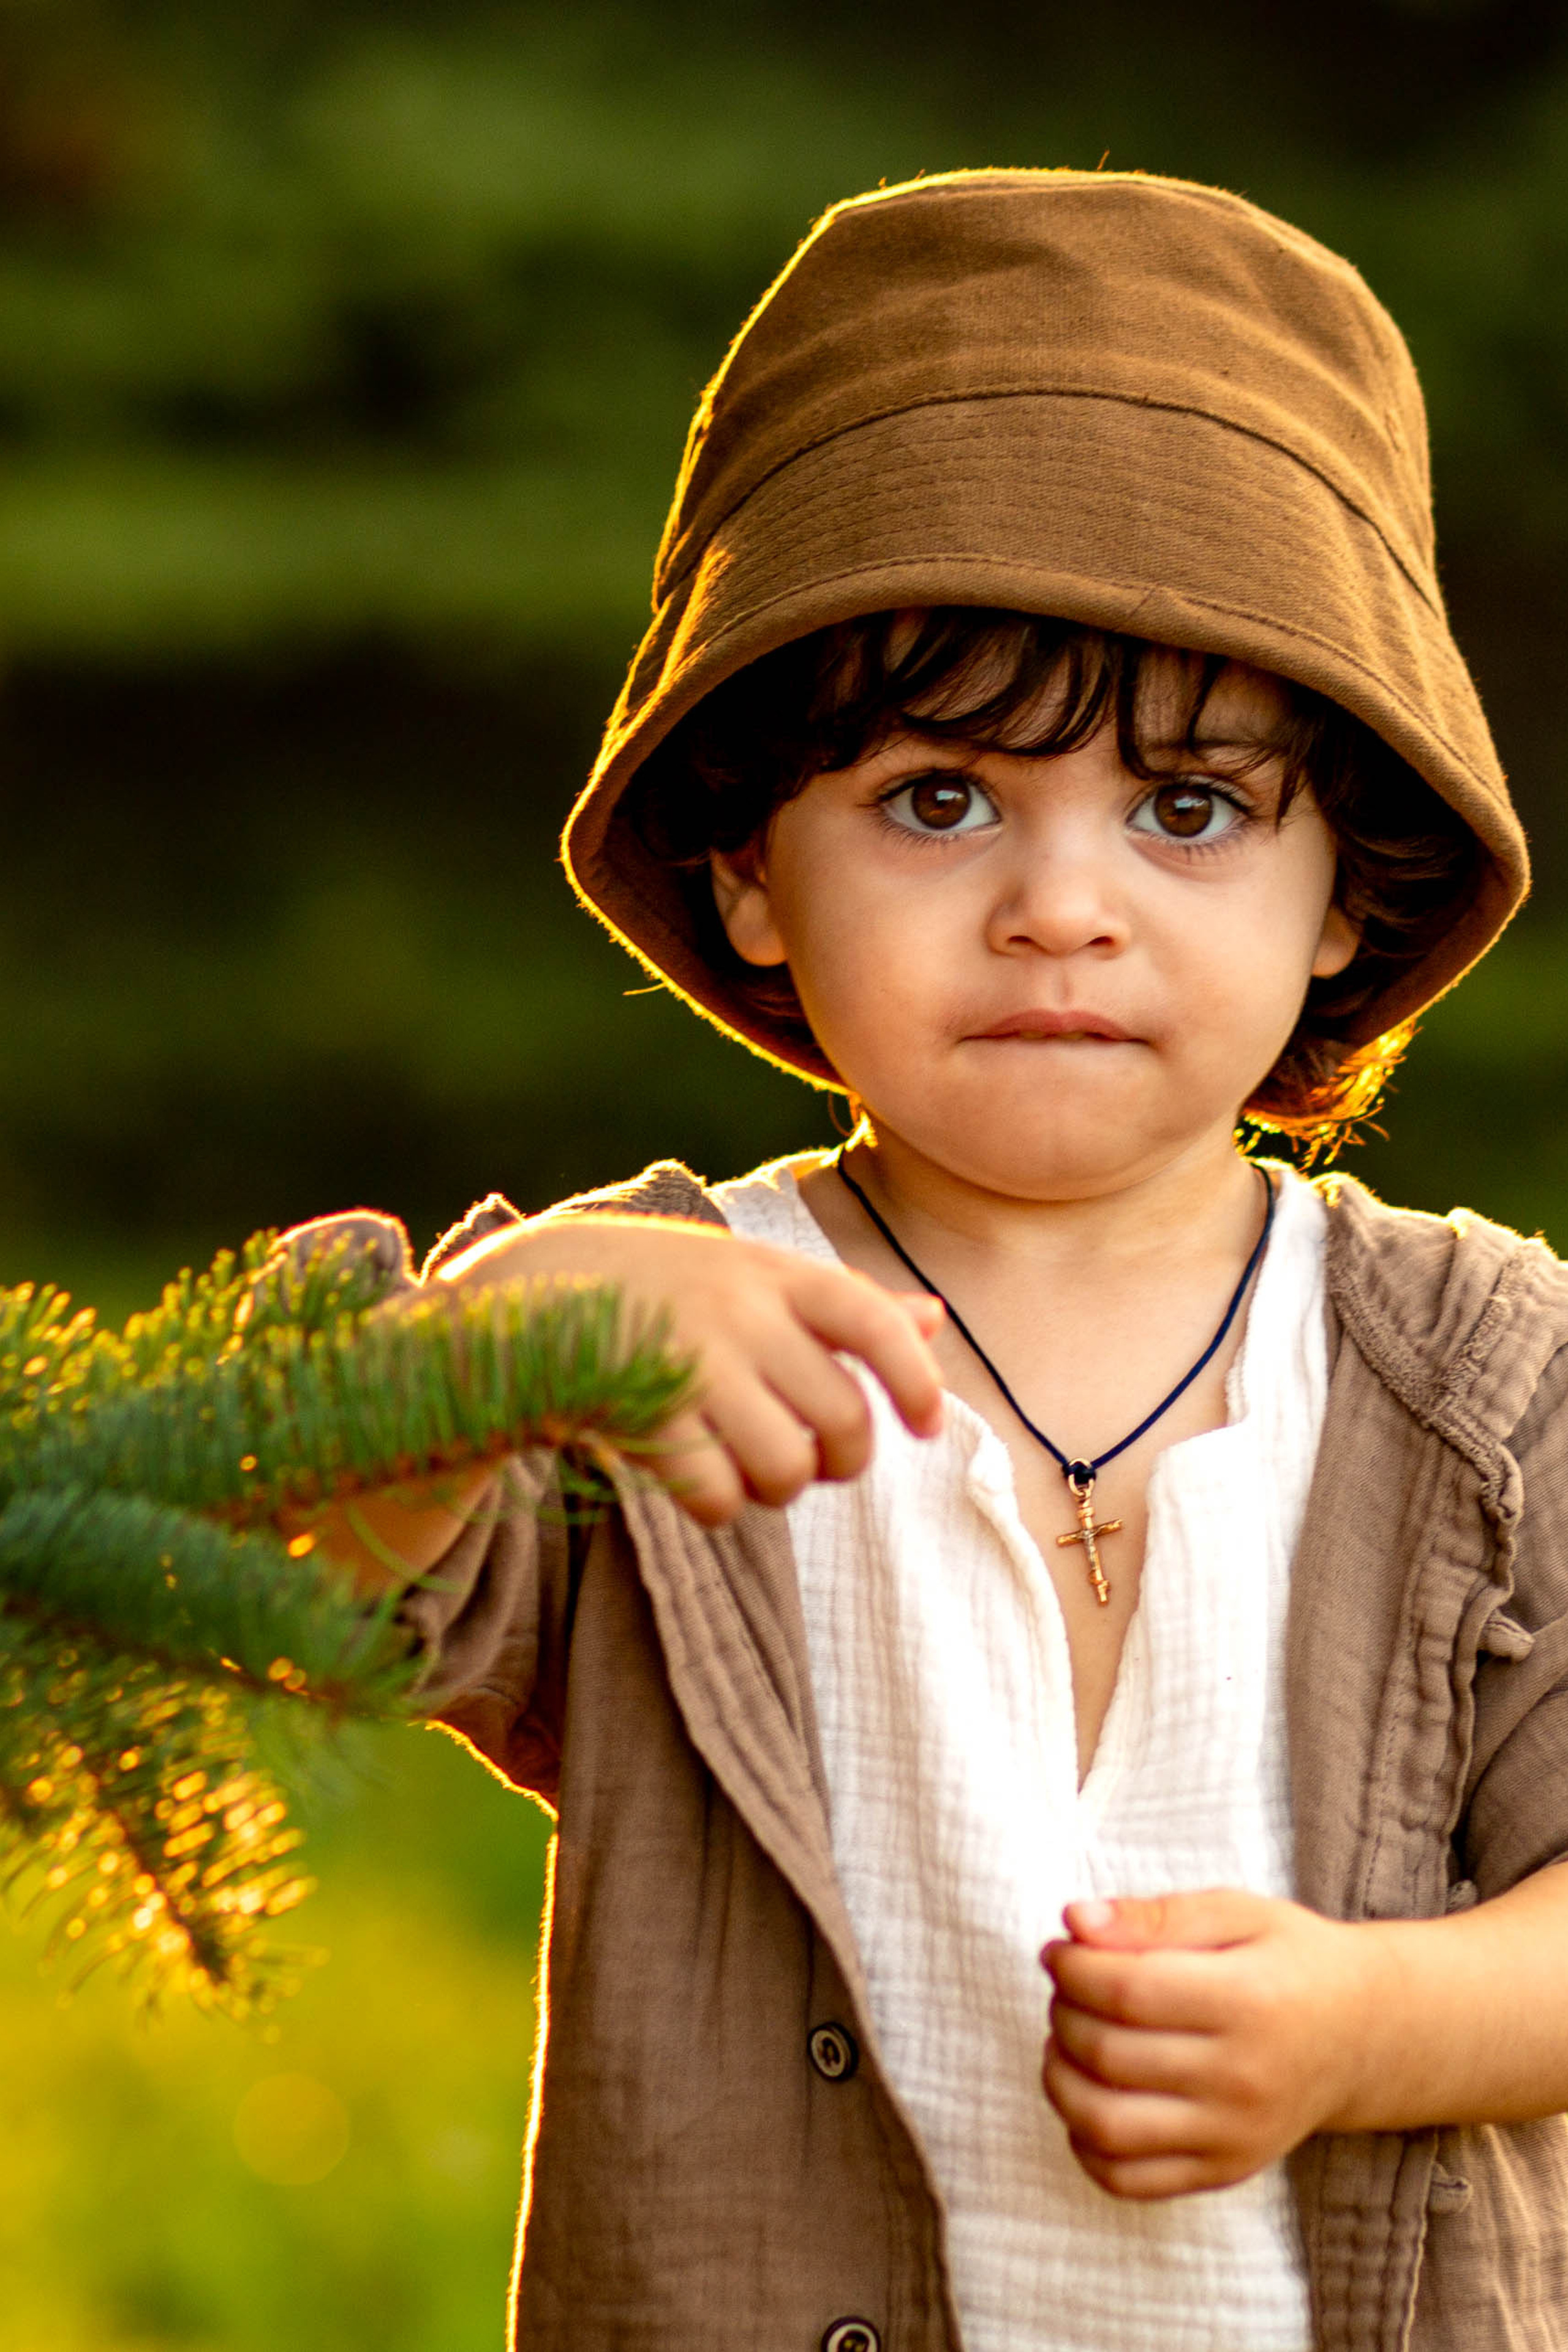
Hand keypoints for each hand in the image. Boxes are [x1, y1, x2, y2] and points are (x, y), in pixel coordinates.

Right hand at [437, 1212, 945, 1526]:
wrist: (524, 1292)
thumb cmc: (658, 1288)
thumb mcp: (750, 1274)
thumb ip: (841, 1303)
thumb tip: (934, 1320)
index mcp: (771, 1273)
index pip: (873, 1324)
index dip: (915, 1381)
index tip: (926, 1428)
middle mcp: (739, 1313)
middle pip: (842, 1417)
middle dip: (841, 1460)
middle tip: (812, 1459)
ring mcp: (690, 1364)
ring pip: (787, 1467)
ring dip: (779, 1489)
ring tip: (750, 1470)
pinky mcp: (643, 1415)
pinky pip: (717, 1496)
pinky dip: (719, 1507)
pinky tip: (700, 1485)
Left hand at [1041, 1888, 1379, 2199]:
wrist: (1362, 2037)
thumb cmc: (1290, 1962)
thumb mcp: (1236, 1914)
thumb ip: (1155, 1916)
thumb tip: (1074, 1921)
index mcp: (1249, 2002)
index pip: (1125, 1991)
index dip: (1072, 1968)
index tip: (1060, 1950)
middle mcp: (1243, 2080)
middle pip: (1109, 2055)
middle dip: (1063, 2014)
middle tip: (1067, 1989)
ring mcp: (1234, 2136)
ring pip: (1106, 2125)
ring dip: (1060, 2078)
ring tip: (1067, 2041)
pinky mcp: (1225, 2171)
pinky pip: (1127, 2179)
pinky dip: (1085, 2143)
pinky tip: (1088, 2095)